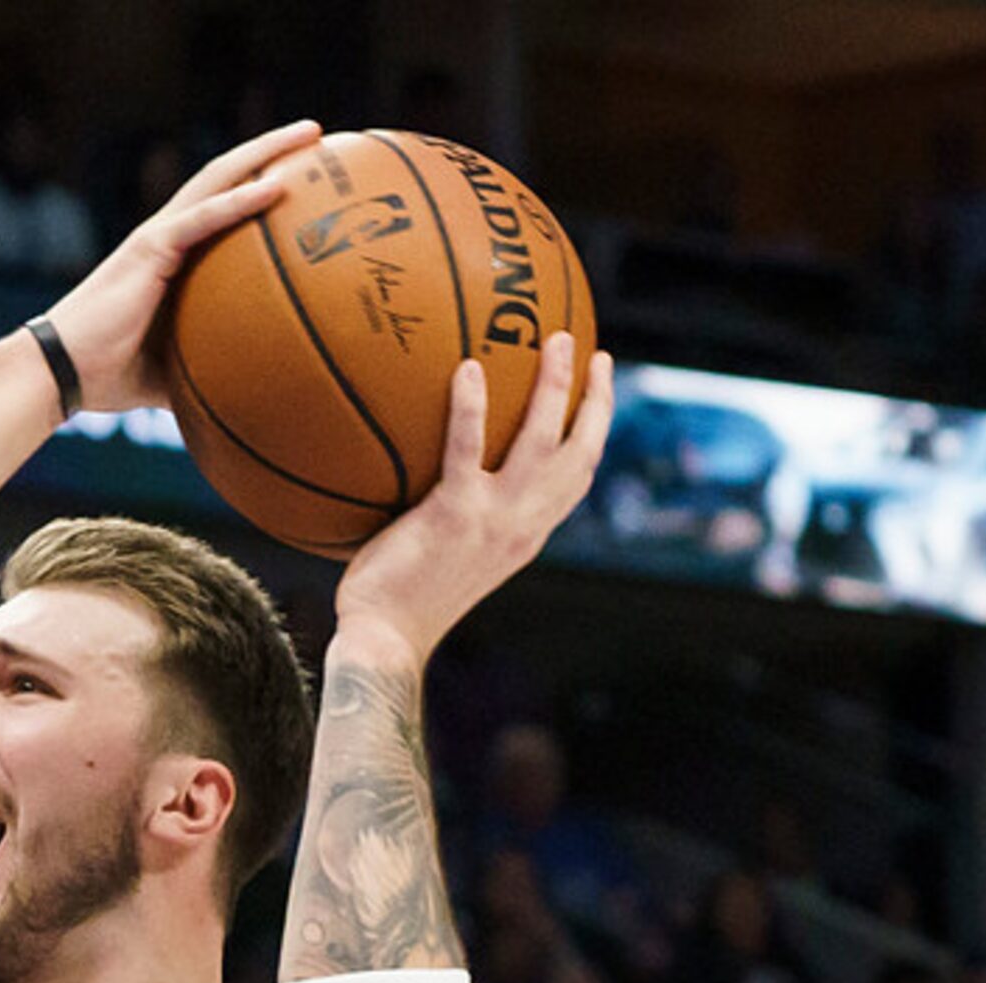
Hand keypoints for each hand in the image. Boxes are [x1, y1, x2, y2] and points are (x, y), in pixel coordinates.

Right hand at [35, 121, 319, 411]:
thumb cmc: (109, 375)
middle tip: (318, 134)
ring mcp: (158, 237)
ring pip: (219, 179)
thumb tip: (252, 395)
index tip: (305, 173)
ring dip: (266, 153)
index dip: (258, 182)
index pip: (221, 205)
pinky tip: (279, 186)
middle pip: (226, 176)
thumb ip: (211, 368)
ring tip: (312, 134)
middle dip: (272, 150)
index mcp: (171, 256)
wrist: (61, 373)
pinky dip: (241, 200)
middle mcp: (166, 235)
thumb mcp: (176, 370)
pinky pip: (204, 218)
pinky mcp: (150, 250)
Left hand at [335, 332, 615, 666]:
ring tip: (556, 337)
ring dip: (556, 385)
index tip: (599, 397)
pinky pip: (467, 449)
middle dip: (596, 400)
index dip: (594, 435)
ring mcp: (494, 520)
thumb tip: (430, 473)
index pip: (577, 479)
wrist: (386, 642)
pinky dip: (471, 407)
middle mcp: (524, 526)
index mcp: (526, 535)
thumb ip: (458, 517)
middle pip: (581, 453)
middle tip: (594, 351)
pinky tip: (467, 367)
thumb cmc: (400, 602)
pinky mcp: (455, 515)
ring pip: (543, 440)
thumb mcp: (448, 558)